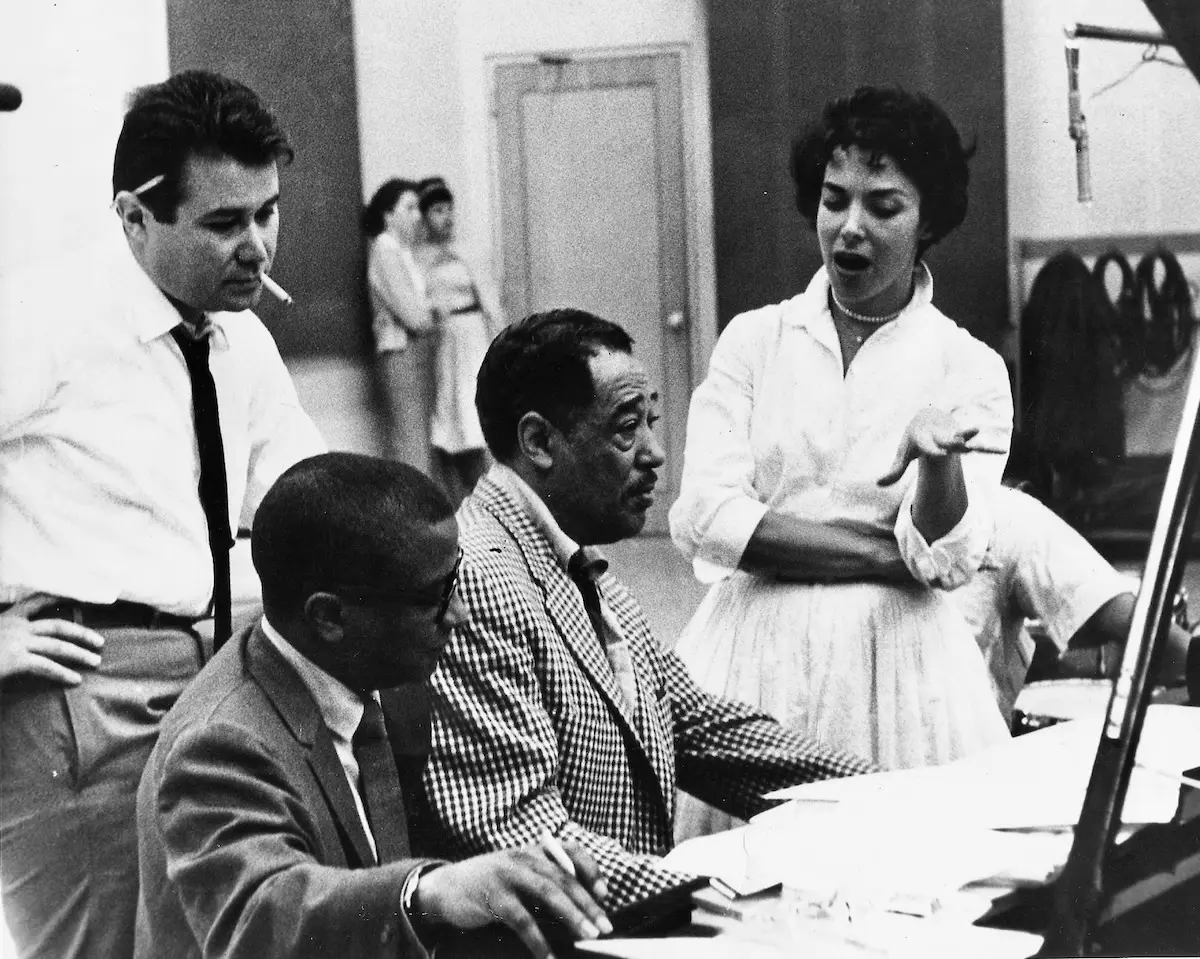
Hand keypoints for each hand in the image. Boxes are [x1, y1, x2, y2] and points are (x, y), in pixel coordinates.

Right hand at [0, 595, 104, 684]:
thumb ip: (11, 634)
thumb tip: (29, 645)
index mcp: (9, 618)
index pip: (37, 601)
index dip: (59, 597)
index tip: (79, 596)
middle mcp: (16, 626)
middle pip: (58, 626)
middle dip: (82, 633)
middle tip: (100, 642)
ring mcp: (17, 641)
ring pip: (58, 646)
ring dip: (80, 654)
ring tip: (95, 662)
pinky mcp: (16, 658)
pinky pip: (46, 666)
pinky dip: (63, 673)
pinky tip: (76, 679)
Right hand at [414, 841, 611, 958]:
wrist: (444, 888)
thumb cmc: (488, 886)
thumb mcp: (516, 874)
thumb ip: (542, 882)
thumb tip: (579, 909)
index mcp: (533, 851)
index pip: (570, 851)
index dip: (590, 869)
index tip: (605, 893)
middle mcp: (524, 857)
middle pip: (564, 878)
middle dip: (588, 903)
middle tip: (604, 926)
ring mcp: (508, 875)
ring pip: (549, 894)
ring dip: (572, 916)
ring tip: (588, 935)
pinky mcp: (494, 897)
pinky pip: (523, 920)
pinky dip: (538, 940)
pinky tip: (548, 956)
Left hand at [878, 407, 1004, 486]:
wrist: (926, 417)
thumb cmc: (913, 439)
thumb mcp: (903, 453)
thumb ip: (894, 471)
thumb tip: (878, 484)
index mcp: (923, 438)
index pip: (928, 447)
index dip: (933, 450)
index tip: (940, 454)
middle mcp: (938, 435)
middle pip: (947, 440)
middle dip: (953, 442)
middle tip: (961, 445)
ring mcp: (951, 436)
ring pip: (964, 438)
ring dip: (971, 436)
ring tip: (981, 434)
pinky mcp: (961, 438)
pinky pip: (976, 444)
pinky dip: (988, 447)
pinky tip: (1002, 450)